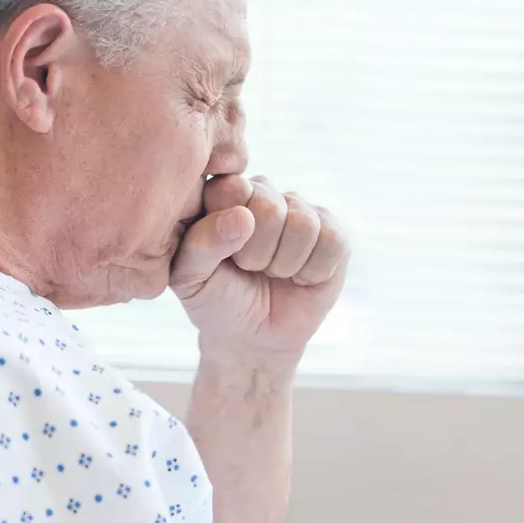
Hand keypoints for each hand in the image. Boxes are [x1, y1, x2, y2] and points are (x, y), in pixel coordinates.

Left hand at [170, 174, 348, 361]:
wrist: (252, 335)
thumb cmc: (215, 297)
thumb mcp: (191, 277)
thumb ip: (202, 243)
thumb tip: (242, 216)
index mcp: (222, 194)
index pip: (232, 187)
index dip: (229, 229)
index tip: (223, 254)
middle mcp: (263, 193)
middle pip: (270, 207)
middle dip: (257, 253)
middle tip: (249, 268)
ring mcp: (300, 209)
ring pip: (303, 224)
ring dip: (284, 264)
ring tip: (272, 272)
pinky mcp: (333, 231)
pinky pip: (332, 240)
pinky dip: (314, 271)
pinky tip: (300, 277)